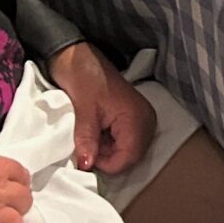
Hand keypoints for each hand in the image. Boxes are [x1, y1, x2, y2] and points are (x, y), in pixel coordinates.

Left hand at [49, 44, 156, 174]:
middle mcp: (145, 120)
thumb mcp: (83, 109)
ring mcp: (141, 119)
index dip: (106, 164)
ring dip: (108, 151)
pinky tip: (97, 132)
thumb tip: (87, 166)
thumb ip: (86, 139)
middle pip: (131, 157)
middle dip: (108, 158)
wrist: (78, 56)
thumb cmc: (83, 76)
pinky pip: (125, 142)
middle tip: (87, 146)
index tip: (86, 156)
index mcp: (136, 117)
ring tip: (91, 136)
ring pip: (128, 151)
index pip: (129, 158)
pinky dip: (109, 143)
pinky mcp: (133, 118)